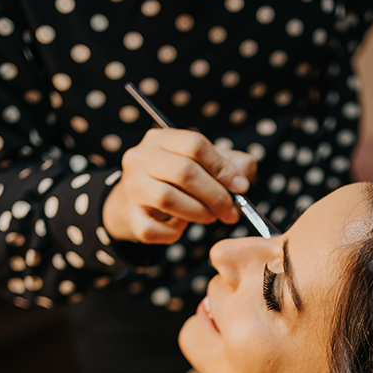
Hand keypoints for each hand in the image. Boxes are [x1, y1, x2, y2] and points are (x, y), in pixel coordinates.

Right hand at [102, 128, 256, 243]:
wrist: (132, 203)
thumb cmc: (175, 182)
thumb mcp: (202, 164)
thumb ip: (230, 164)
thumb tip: (244, 177)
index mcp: (161, 139)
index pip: (195, 144)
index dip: (222, 167)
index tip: (241, 187)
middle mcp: (140, 158)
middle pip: (184, 171)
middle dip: (215, 195)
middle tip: (230, 211)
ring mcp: (131, 187)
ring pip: (168, 199)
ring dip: (198, 212)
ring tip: (209, 217)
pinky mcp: (129, 216)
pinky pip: (154, 229)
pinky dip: (174, 233)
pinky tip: (181, 227)